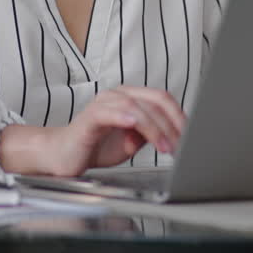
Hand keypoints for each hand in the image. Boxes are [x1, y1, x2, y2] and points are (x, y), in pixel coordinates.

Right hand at [0, 86, 184, 176]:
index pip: (161, 99)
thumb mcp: (132, 142)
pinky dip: (125, 117)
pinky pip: (109, 112)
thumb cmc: (96, 147)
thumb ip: (150, 134)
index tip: (190, 136)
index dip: (178, 117)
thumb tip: (173, 134)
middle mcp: (118, 95)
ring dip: (155, 128)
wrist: (62, 157)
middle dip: (172, 123)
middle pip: (154, 100)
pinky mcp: (89, 117)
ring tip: (166, 147)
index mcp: (130, 97)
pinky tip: (135, 126)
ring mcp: (104, 103)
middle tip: (181, 144)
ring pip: (137, 107)